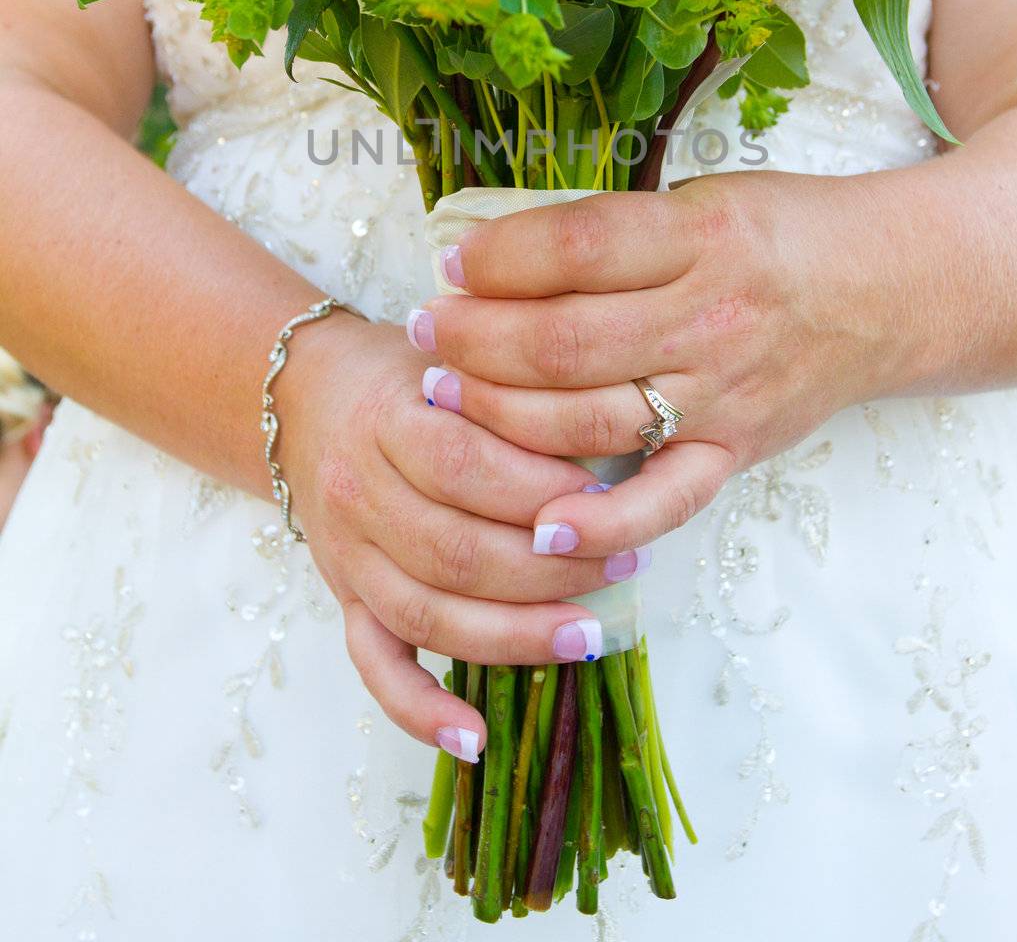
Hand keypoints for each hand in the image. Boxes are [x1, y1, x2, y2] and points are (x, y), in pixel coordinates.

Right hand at [283, 317, 650, 757]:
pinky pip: (377, 667)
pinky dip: (421, 712)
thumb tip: (608, 447)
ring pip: (427, 613)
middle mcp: (358, 493)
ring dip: (513, 635)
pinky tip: (475, 737)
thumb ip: (513, 399)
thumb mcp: (457, 363)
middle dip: (549, 568)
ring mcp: (347, 555)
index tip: (611, 502)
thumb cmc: (409, 380)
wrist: (308, 400)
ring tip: (587, 636)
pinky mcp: (345, 600)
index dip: (543, 493)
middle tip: (623, 567)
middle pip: (455, 550)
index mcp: (387, 423)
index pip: (468, 467)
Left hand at [409, 172, 911, 560]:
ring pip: (588, 420)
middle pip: (564, 341)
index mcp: (701, 237)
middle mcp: (710, 319)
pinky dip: (601, 524)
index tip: (449, 264)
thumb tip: (494, 248)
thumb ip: (614, 229)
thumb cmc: (782, 232)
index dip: (498, 258)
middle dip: (474, 340)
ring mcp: (722, 396)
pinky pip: (663, 503)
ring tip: (445, 393)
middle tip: (424, 332)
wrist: (890, 288)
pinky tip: (540, 526)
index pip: (577, 248)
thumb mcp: (703, 198)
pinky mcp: (735, 452)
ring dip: (501, 413)